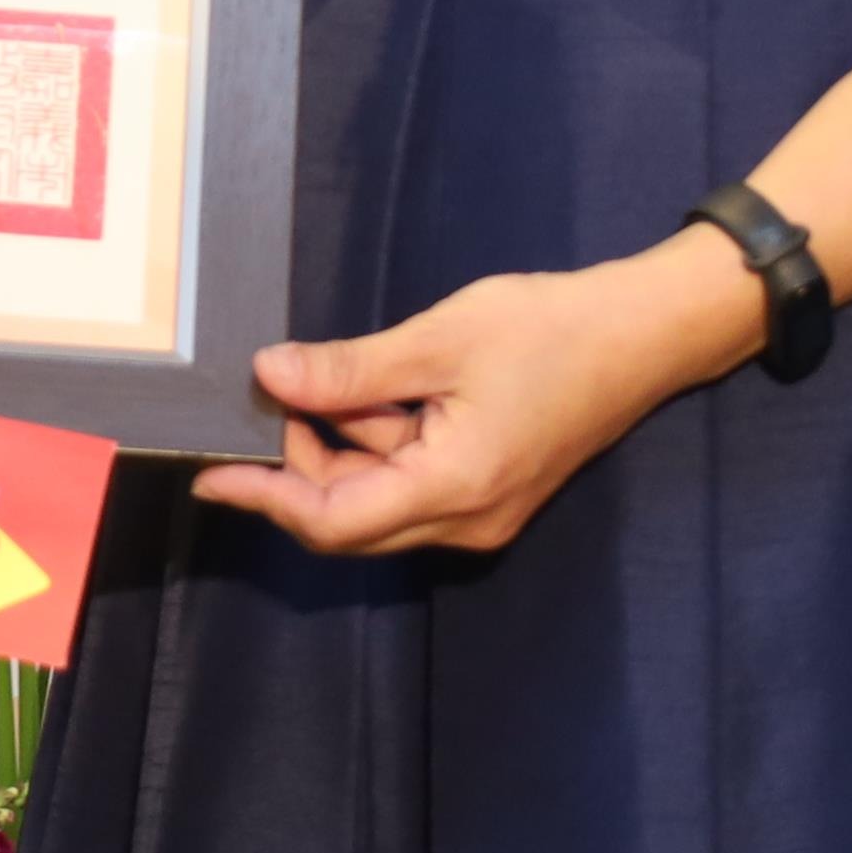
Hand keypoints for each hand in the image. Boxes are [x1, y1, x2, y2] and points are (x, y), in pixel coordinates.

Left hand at [192, 243, 759, 557]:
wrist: (643, 335)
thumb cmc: (550, 330)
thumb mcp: (439, 340)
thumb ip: (351, 369)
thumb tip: (269, 375)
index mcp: (453, 488)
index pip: (333, 519)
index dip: (264, 497)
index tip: (209, 472)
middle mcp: (466, 520)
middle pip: (348, 522)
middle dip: (298, 468)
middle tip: (274, 401)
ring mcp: (482, 512)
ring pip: (378, 500)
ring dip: (341, 449)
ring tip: (332, 381)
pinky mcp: (490, 491)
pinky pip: (411, 485)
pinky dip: (378, 445)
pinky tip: (374, 393)